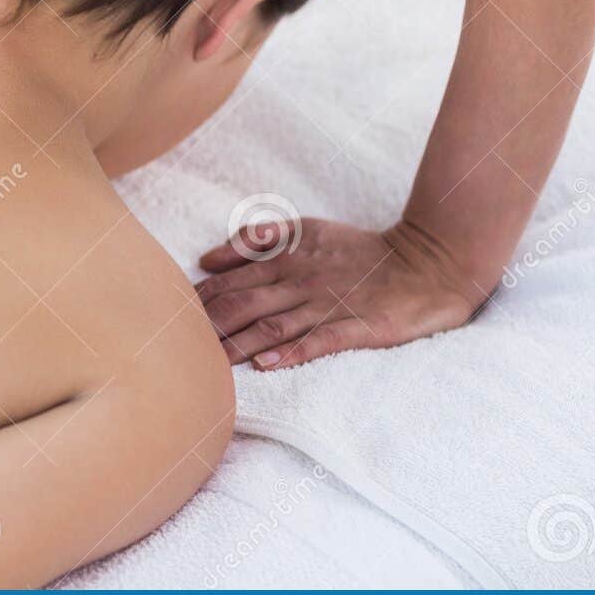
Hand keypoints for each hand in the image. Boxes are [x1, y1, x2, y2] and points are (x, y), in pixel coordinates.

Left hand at [195, 219, 488, 369]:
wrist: (425, 264)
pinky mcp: (355, 328)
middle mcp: (300, 282)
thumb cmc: (358, 250)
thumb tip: (207, 257)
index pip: (229, 282)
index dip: (198, 300)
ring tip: (208, 360)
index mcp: (285, 259)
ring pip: (272, 326)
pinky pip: (318, 342)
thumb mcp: (306, 230)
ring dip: (237, 344)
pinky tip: (265, 364)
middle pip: (243, 305)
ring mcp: (327, 306)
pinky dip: (291, 352)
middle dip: (207, 325)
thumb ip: (257, 239)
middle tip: (176, 344)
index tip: (170, 316)